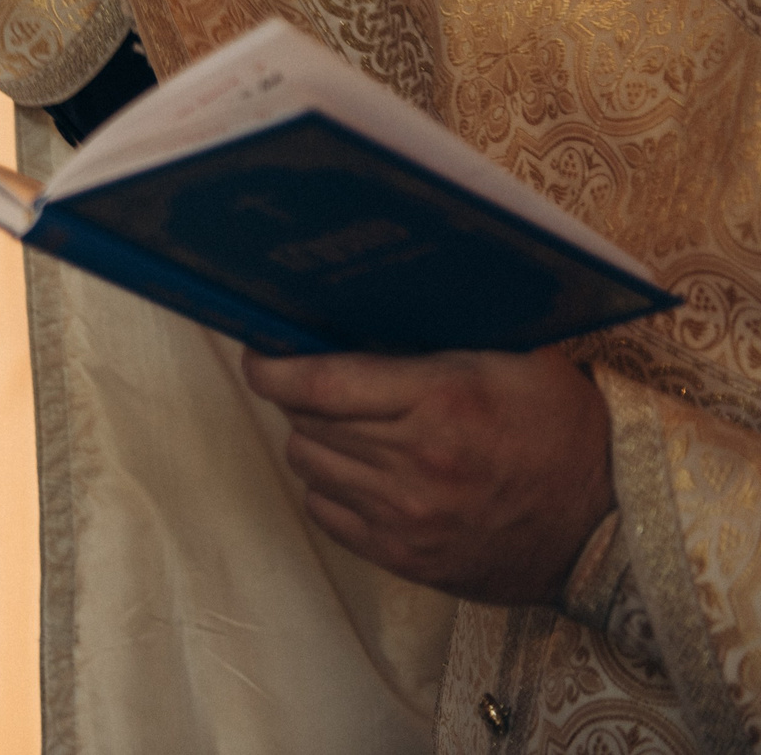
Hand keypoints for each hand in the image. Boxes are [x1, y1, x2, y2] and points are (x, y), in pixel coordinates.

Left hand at [242, 347, 614, 603]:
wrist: (609, 523)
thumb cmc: (563, 426)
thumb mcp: (512, 358)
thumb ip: (437, 339)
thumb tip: (356, 310)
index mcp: (440, 401)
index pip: (318, 383)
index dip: (273, 367)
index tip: (259, 355)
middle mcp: (415, 462)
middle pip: (306, 423)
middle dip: (299, 399)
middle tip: (315, 385)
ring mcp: (408, 517)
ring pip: (310, 467)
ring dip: (315, 442)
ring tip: (344, 428)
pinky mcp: (407, 558)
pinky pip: (327, 515)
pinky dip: (330, 489)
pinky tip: (359, 473)